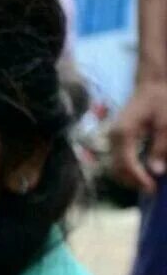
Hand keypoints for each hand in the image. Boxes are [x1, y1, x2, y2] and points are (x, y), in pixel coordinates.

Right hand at [110, 79, 166, 193]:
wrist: (153, 85)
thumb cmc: (161, 101)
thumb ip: (161, 147)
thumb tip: (156, 171)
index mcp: (123, 133)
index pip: (126, 163)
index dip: (139, 179)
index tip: (153, 188)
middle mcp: (113, 138)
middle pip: (117, 169)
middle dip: (133, 182)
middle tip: (153, 189)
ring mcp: (113, 139)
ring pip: (115, 167)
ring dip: (130, 178)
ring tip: (149, 183)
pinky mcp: (117, 139)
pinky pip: (119, 160)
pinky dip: (129, 169)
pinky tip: (143, 172)